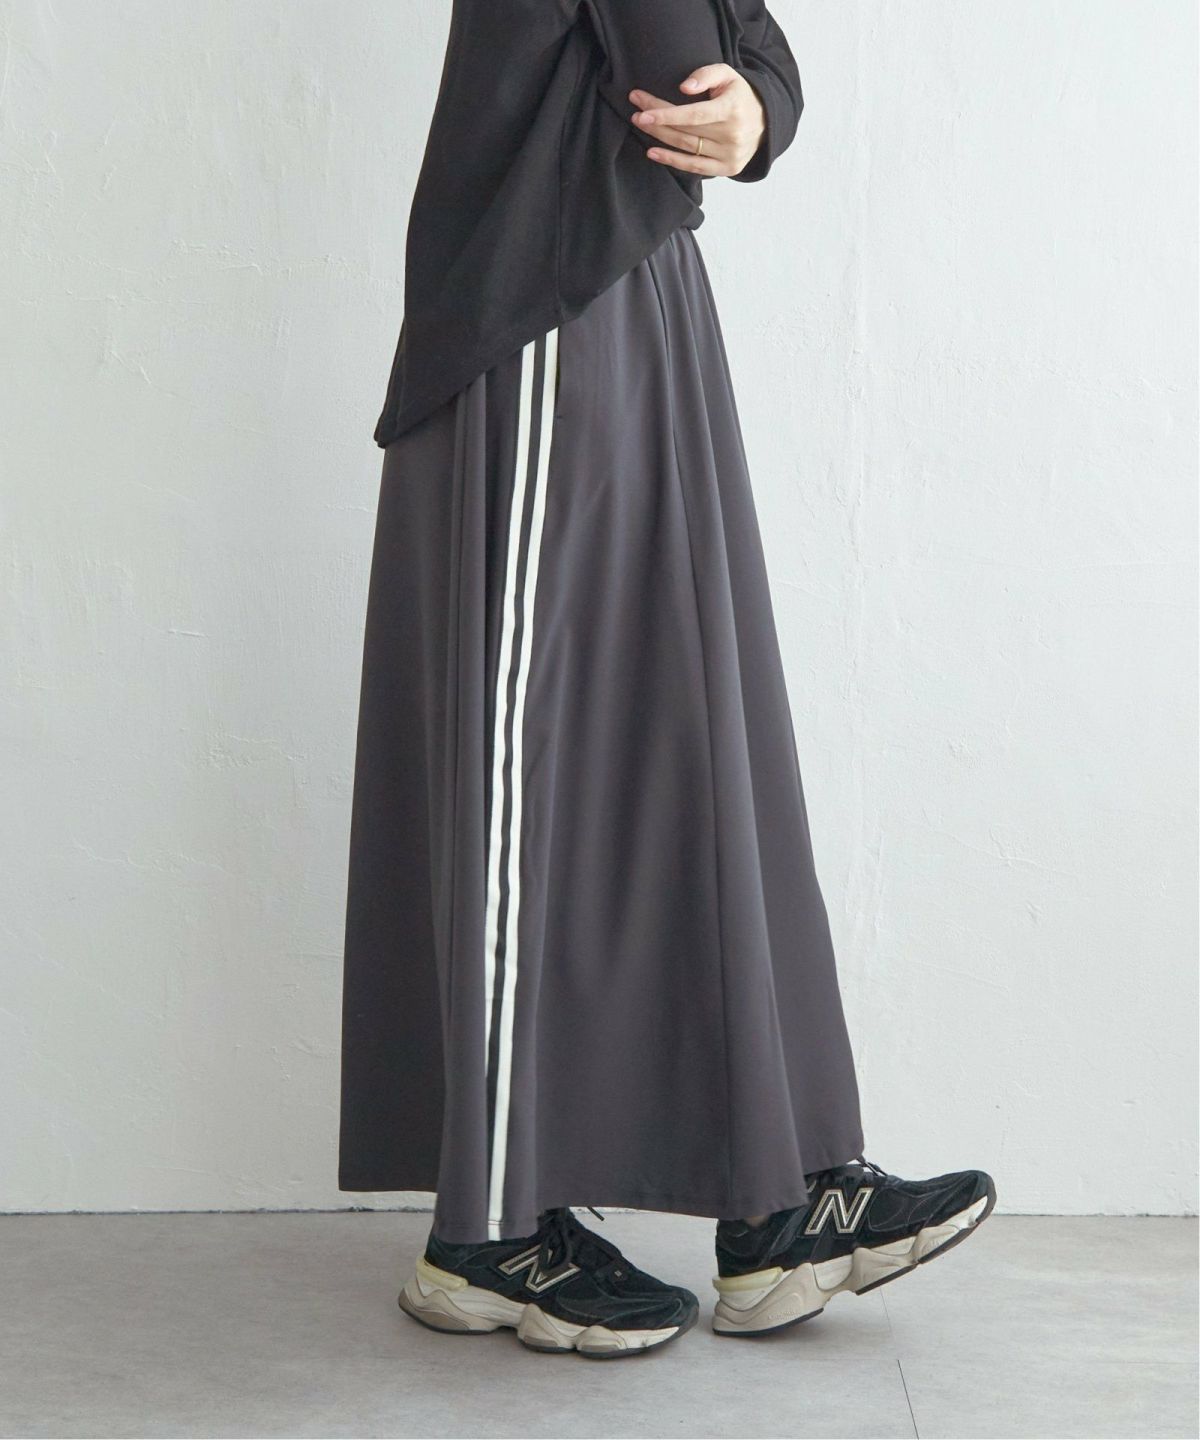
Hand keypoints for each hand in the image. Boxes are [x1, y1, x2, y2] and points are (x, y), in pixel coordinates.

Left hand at [629, 63, 764, 177]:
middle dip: (657, 120)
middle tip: (635, 111)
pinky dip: (671, 160)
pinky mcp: (727, 168)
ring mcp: (729, 155)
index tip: (642, 109)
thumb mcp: (727, 75)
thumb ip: (706, 74)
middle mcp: (731, 135)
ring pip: (686, 147)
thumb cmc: (740, 95)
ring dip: (659, 138)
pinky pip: (693, 167)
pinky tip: (652, 152)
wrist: (766, 122)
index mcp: (732, 109)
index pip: (694, 114)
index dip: (666, 114)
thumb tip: (683, 88)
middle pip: (685, 130)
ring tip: (641, 125)